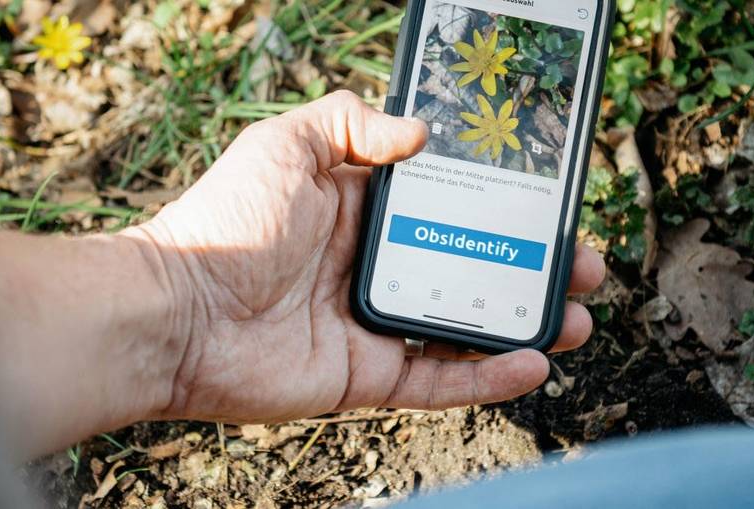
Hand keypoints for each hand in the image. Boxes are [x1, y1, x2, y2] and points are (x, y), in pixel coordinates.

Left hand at [134, 91, 606, 422]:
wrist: (176, 313)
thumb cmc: (224, 223)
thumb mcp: (285, 145)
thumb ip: (350, 123)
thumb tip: (421, 134)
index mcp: (357, 213)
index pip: (443, 208)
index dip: (495, 207)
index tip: (542, 203)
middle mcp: (370, 268)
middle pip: (467, 268)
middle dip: (526, 268)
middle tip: (577, 264)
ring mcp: (371, 326)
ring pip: (463, 327)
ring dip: (522, 323)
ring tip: (573, 316)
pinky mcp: (365, 377)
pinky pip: (438, 381)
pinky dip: (487, 376)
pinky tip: (532, 362)